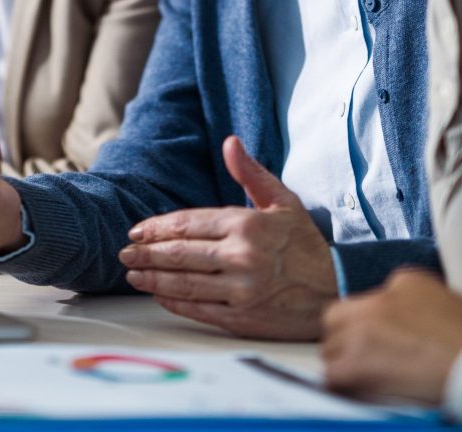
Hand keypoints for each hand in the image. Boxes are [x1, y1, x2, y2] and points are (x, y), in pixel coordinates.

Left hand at [118, 136, 337, 339]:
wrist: (337, 291)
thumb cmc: (306, 246)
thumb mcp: (283, 202)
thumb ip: (251, 174)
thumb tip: (230, 143)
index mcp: (247, 225)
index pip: (188, 224)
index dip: (157, 228)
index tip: (137, 231)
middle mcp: (241, 257)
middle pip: (179, 254)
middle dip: (146, 253)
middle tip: (125, 253)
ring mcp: (240, 290)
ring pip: (183, 283)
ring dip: (152, 278)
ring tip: (133, 274)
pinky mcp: (242, 318)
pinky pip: (198, 308)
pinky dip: (174, 302)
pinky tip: (159, 295)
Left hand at [322, 268, 461, 403]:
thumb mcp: (451, 305)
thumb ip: (420, 310)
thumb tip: (406, 333)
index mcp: (405, 281)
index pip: (369, 301)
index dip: (373, 327)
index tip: (386, 344)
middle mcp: (378, 298)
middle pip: (339, 318)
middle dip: (347, 339)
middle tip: (367, 363)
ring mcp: (364, 328)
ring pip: (331, 346)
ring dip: (345, 363)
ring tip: (372, 382)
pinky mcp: (356, 361)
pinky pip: (331, 375)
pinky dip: (342, 386)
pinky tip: (362, 393)